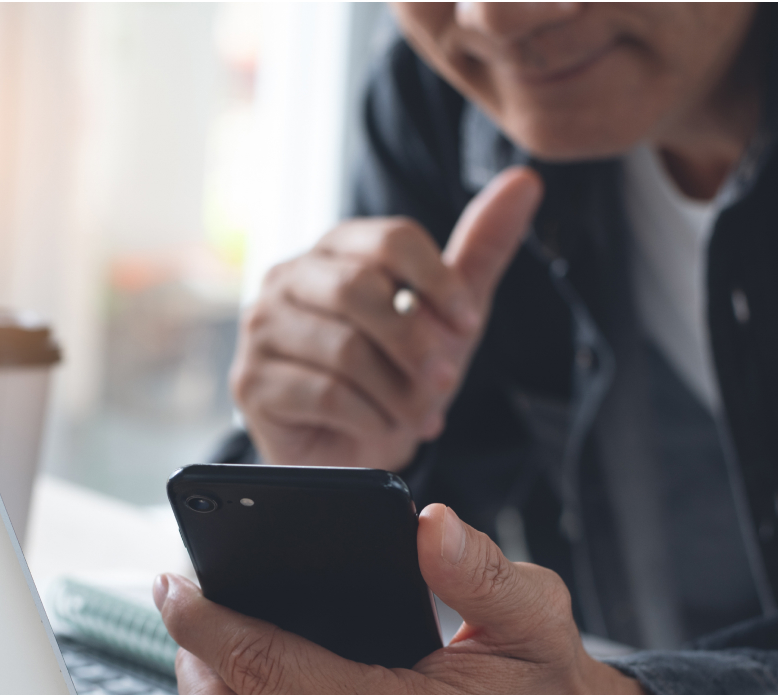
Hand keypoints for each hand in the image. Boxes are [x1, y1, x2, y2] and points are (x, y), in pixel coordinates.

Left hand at [154, 503, 644, 694]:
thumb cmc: (544, 684)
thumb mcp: (536, 622)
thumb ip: (484, 574)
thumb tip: (429, 525)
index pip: (271, 668)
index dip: (209, 625)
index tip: (173, 585)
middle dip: (195, 657)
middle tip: (183, 601)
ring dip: (214, 684)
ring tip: (207, 636)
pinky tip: (250, 668)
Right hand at [231, 167, 543, 470]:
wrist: (351, 448)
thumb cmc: (395, 372)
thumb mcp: (446, 312)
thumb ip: (480, 249)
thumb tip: (525, 180)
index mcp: (335, 250)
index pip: (389, 240)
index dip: (439, 283)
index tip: (467, 324)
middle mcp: (288, 277)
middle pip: (361, 289)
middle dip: (417, 342)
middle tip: (447, 380)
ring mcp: (262, 328)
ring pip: (346, 349)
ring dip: (398, 390)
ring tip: (417, 413)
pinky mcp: (252, 381)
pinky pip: (325, 393)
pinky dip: (370, 417)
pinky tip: (381, 426)